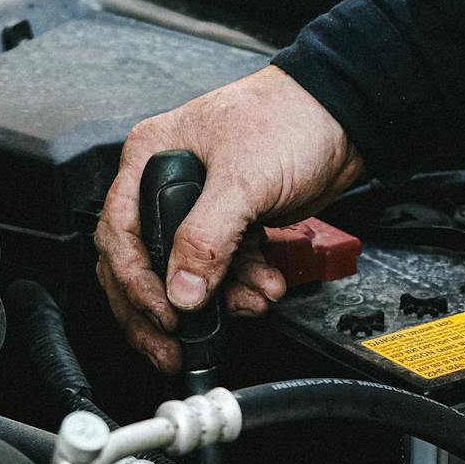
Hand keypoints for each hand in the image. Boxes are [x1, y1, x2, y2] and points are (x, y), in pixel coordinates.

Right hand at [95, 65, 363, 374]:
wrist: (345, 117)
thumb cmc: (291, 116)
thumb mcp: (242, 179)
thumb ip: (206, 237)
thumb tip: (181, 291)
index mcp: (150, 158)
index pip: (119, 233)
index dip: (134, 282)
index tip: (162, 314)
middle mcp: (166, 183)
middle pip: (142, 264)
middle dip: (162, 311)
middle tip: (173, 347)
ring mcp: (198, 207)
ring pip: (186, 276)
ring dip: (218, 302)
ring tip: (249, 304)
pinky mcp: (230, 226)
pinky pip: (222, 272)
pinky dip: (242, 288)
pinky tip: (263, 288)